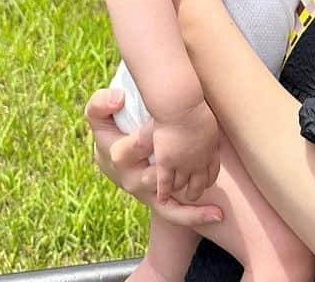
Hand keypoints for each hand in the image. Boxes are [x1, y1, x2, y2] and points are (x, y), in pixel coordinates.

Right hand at [84, 88, 222, 225]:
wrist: (110, 161)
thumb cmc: (109, 132)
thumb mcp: (98, 116)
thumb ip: (100, 103)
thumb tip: (118, 98)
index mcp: (119, 154)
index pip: (137, 144)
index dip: (153, 133)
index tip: (165, 123)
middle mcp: (132, 178)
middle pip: (155, 174)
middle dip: (176, 163)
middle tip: (196, 151)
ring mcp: (147, 192)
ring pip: (168, 197)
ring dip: (192, 195)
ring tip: (213, 196)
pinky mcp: (158, 201)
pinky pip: (175, 214)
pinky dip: (196, 216)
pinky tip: (217, 214)